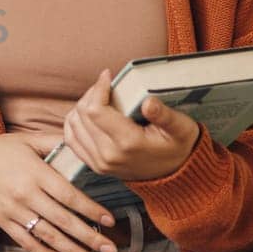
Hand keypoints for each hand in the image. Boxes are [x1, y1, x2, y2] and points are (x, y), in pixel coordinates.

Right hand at [0, 133, 120, 251]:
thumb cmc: (0, 150)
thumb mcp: (28, 139)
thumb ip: (55, 142)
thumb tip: (83, 144)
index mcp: (35, 174)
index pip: (69, 196)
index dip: (91, 210)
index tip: (110, 221)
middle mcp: (26, 195)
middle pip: (63, 221)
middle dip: (90, 238)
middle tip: (111, 250)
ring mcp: (15, 212)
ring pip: (48, 237)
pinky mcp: (5, 223)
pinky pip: (28, 244)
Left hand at [63, 69, 201, 181]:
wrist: (173, 176)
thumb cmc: (177, 146)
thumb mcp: (181, 129)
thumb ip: (165, 115)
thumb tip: (148, 102)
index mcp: (128, 144)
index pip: (95, 111)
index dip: (98, 88)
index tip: (108, 75)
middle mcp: (108, 156)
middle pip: (82, 115)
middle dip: (91, 94)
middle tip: (106, 85)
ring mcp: (99, 163)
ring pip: (73, 125)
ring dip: (82, 106)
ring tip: (100, 97)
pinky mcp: (93, 165)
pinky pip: (71, 139)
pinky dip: (75, 122)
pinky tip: (89, 113)